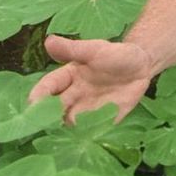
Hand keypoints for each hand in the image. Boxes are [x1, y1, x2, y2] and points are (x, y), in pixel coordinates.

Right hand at [28, 34, 154, 123]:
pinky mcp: (105, 119)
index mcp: (67, 78)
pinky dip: (90, 133)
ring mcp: (88, 110)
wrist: (142, 65)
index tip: (33, 102)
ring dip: (68, 127)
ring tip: (69, 128)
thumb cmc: (115, 55)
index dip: (39, 95)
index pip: (48, 87)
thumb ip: (73, 49)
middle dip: (47, 117)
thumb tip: (48, 41)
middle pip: (55, 110)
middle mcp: (73, 98)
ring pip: (71, 123)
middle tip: (45, 122)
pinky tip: (89, 135)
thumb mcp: (95, 49)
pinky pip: (95, 130)